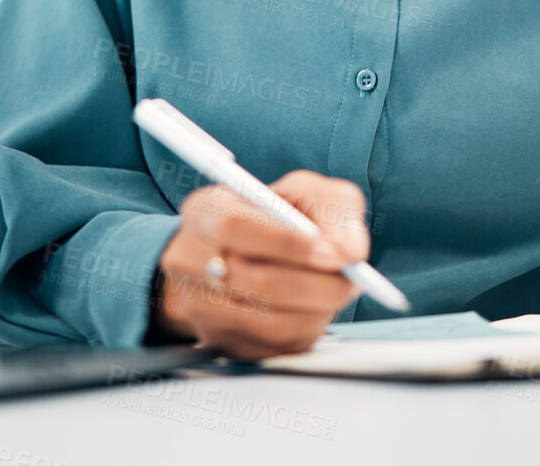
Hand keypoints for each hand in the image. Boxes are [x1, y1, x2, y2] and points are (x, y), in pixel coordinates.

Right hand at [149, 169, 369, 359]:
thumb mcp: (304, 192)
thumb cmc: (272, 219)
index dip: (288, 243)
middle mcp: (189, 260)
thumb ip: (334, 208)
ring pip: (267, 323)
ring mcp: (199, 306)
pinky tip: (313, 310)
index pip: (235, 226)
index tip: (333, 254)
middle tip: (350, 281)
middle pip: (252, 281)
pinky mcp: (219, 342)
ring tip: (335, 293)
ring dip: (316, 311)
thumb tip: (350, 250)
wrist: (235, 256)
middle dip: (315, 285)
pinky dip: (305, 331)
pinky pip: (273, 348)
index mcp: (204, 212)